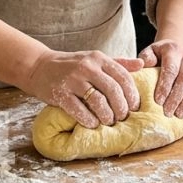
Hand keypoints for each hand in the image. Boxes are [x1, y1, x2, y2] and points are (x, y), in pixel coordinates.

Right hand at [26, 50, 143, 128]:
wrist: (39, 67)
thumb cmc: (72, 66)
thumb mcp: (95, 59)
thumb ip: (119, 62)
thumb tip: (142, 64)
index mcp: (99, 58)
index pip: (123, 76)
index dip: (132, 94)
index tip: (135, 107)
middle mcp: (87, 67)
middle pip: (113, 90)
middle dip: (121, 107)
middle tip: (123, 117)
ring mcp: (73, 80)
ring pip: (97, 101)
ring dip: (107, 115)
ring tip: (109, 122)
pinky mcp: (60, 93)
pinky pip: (78, 109)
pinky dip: (88, 120)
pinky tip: (93, 124)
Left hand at [139, 39, 182, 117]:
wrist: (177, 47)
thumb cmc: (159, 55)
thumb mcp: (150, 52)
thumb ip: (146, 58)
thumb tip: (143, 65)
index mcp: (173, 50)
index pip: (171, 69)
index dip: (165, 86)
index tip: (158, 101)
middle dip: (176, 97)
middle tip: (168, 112)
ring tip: (179, 114)